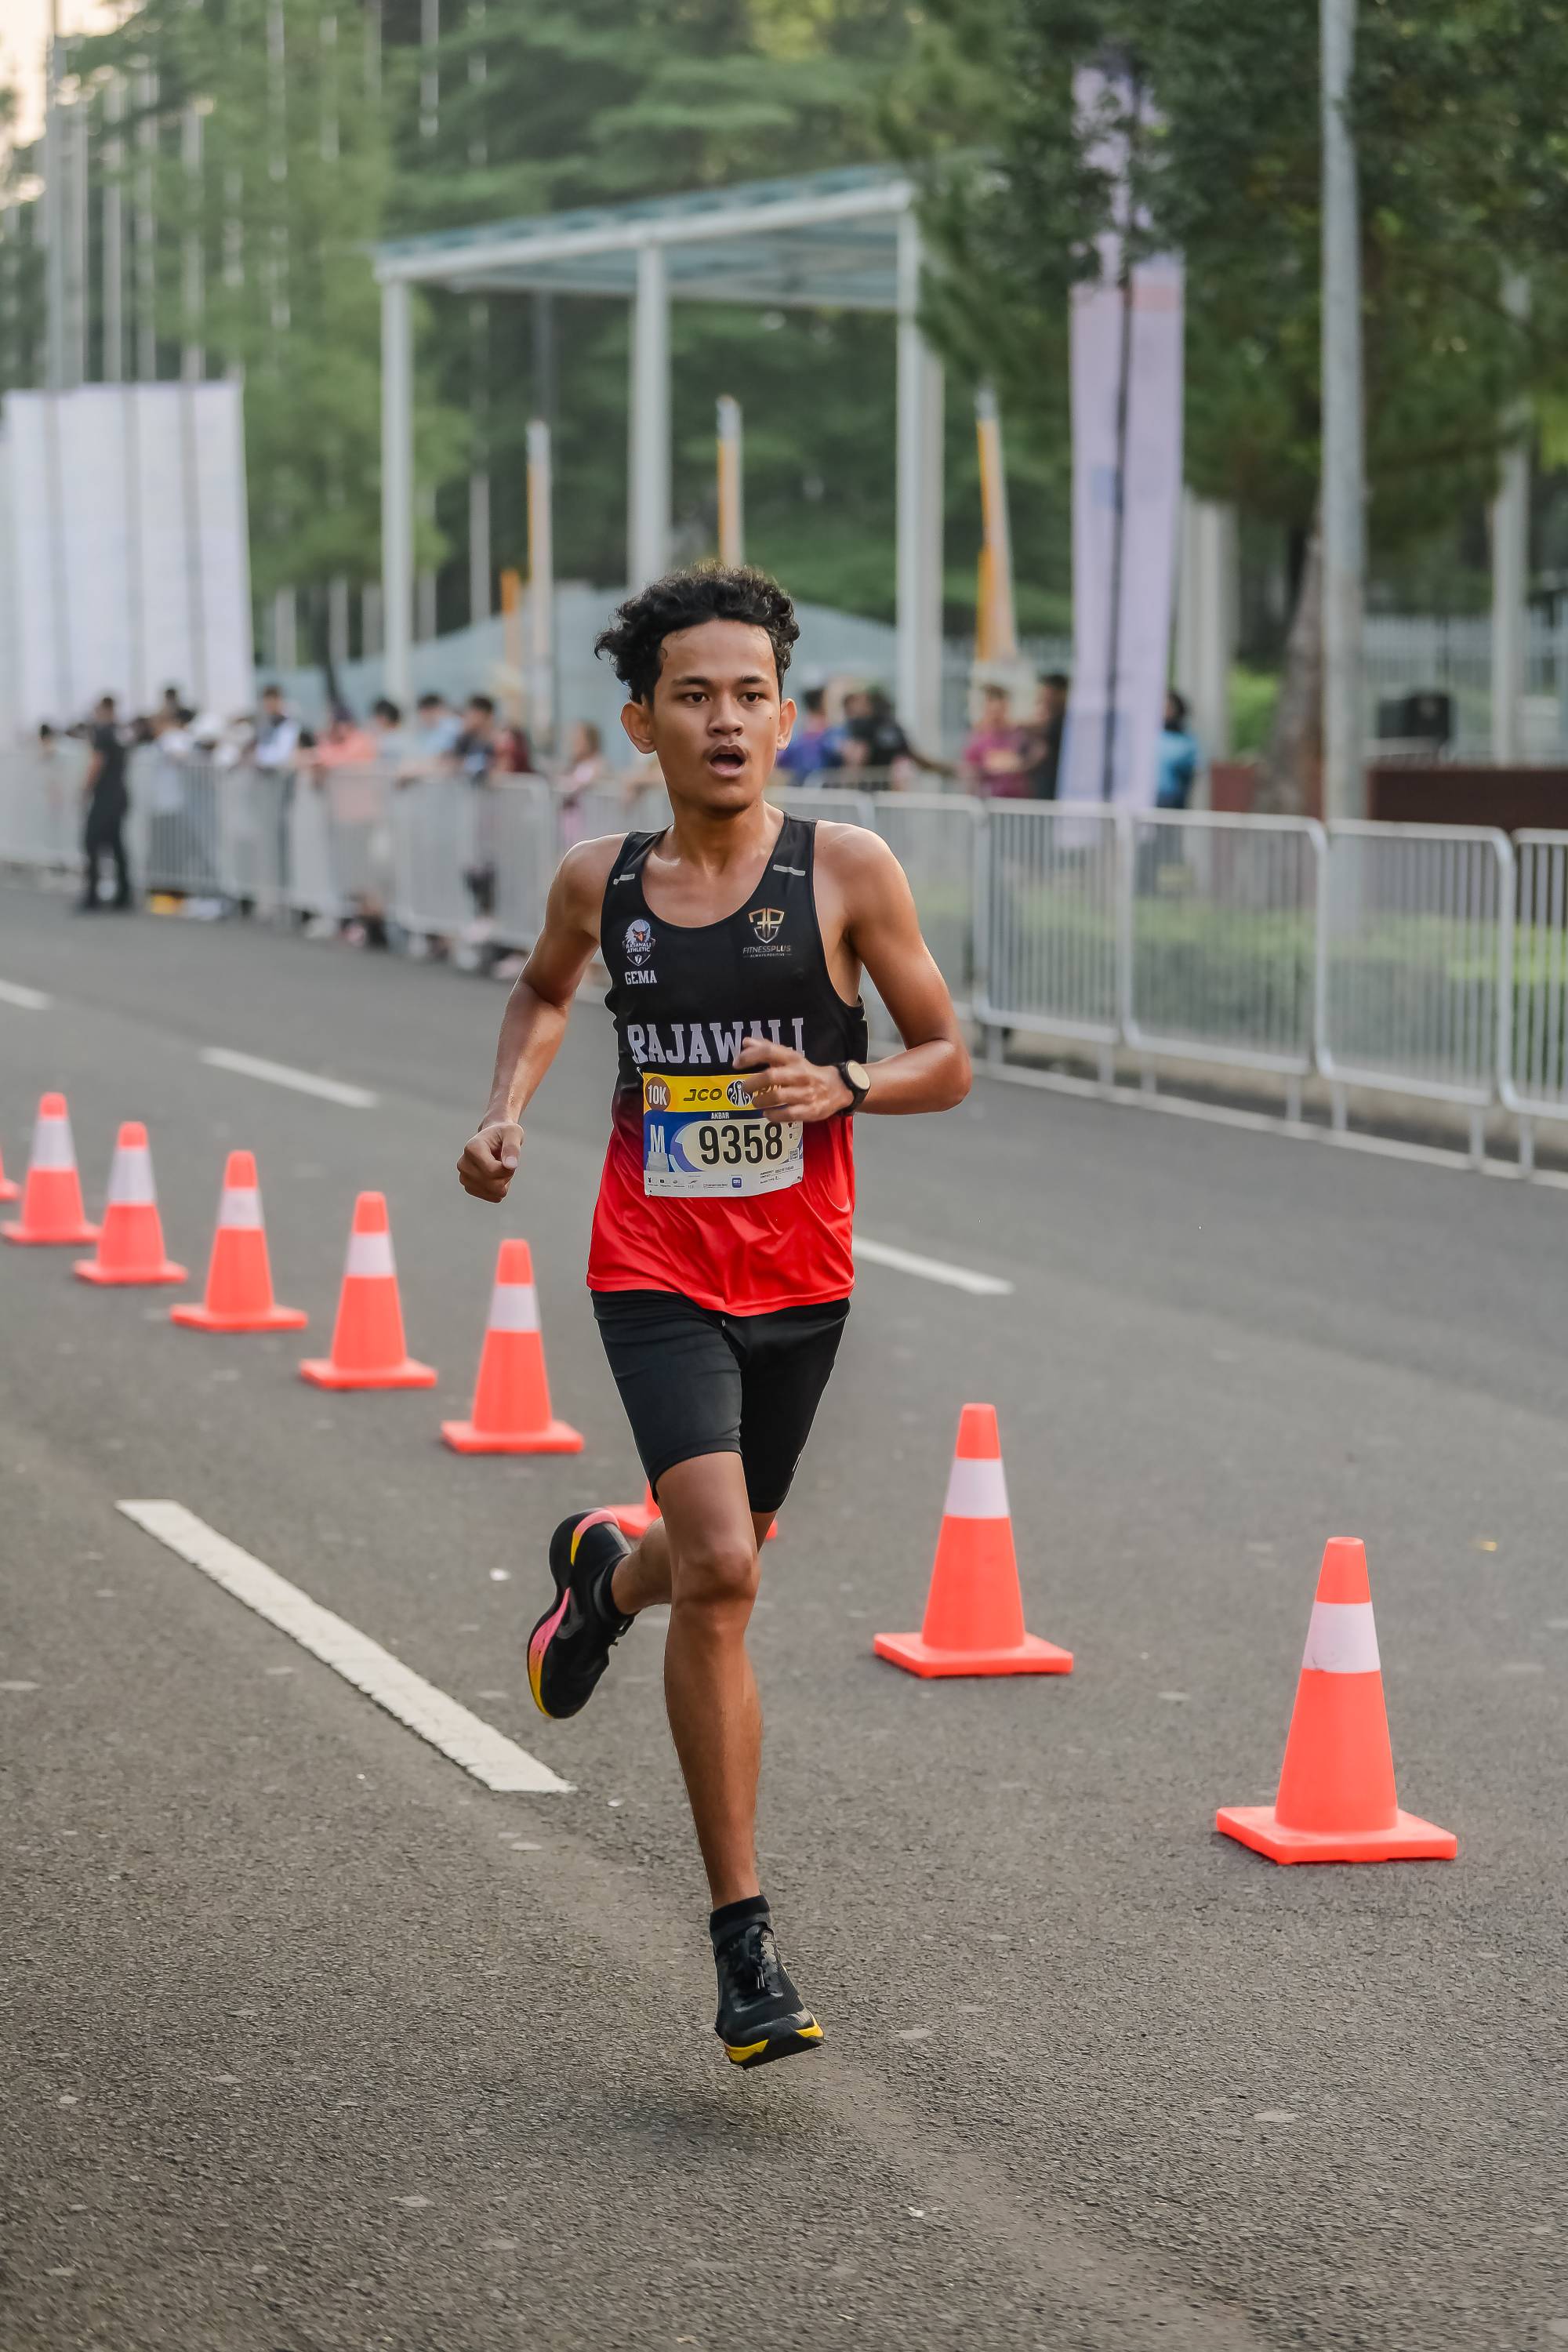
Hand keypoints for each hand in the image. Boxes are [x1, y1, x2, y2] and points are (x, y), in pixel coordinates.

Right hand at [457, 1119, 522, 1200]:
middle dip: (507, 1176)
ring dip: (504, 1182)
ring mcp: (464, 1177)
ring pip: (493, 1192)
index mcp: (472, 1148)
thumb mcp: (513, 1133)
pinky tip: (496, 1175)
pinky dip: (500, 1188)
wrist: (494, 1139)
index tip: (510, 1158)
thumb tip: (511, 1166)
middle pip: (493, 1184)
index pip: (492, 1171)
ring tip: (500, 1167)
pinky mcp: (469, 1187)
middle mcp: (463, 1164)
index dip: (508, 1169)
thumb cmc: (504, 1134)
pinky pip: (492, 1197)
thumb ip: (512, 1148)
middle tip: (506, 1162)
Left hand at [733, 1039, 851, 1123]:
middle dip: (752, 1083)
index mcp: (794, 1059)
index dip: (750, 1056)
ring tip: (755, 1102)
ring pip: (777, 1097)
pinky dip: (773, 1115)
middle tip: (744, 1089)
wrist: (838, 1088)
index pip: (769, 1052)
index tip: (736, 1064)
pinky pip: (787, 1114)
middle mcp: (800, 1074)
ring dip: (760, 1101)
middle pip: (771, 1076)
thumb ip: (768, 1049)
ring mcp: (805, 1093)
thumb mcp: (791, 1058)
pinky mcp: (810, 1110)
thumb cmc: (807, 1072)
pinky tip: (767, 1113)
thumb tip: (745, 1042)